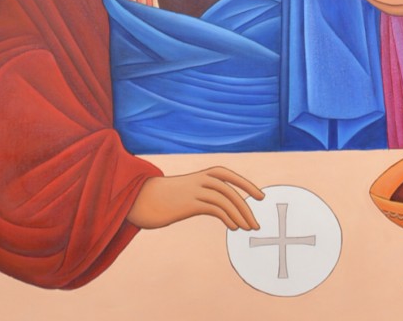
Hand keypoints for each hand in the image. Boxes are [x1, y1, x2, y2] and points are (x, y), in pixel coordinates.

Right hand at [127, 166, 264, 230]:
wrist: (141, 199)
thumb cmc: (166, 197)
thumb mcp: (188, 192)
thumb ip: (204, 195)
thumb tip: (223, 208)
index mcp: (202, 174)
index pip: (230, 176)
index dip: (247, 185)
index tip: (261, 197)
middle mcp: (201, 179)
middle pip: (231, 191)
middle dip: (246, 207)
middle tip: (257, 224)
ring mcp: (195, 190)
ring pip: (225, 200)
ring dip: (240, 215)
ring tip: (248, 229)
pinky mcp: (189, 203)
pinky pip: (215, 208)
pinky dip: (228, 217)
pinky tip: (234, 227)